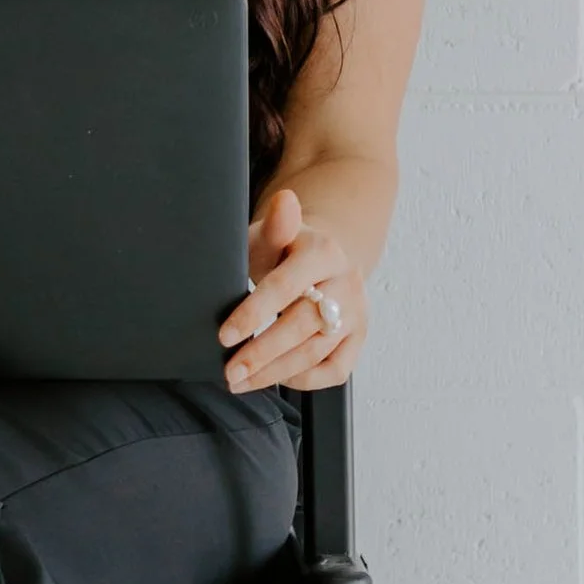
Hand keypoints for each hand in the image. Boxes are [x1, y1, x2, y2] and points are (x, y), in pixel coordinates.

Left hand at [219, 187, 364, 392]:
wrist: (324, 256)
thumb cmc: (287, 248)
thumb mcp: (273, 233)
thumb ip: (275, 226)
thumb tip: (284, 202)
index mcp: (323, 252)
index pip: (285, 287)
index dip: (253, 313)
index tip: (224, 335)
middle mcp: (346, 284)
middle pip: (302, 325)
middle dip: (262, 352)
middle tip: (230, 371)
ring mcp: (356, 313)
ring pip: (317, 352)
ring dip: (276, 372)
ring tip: (240, 381)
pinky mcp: (358, 337)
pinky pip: (336, 370)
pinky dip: (305, 380)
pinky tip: (276, 378)